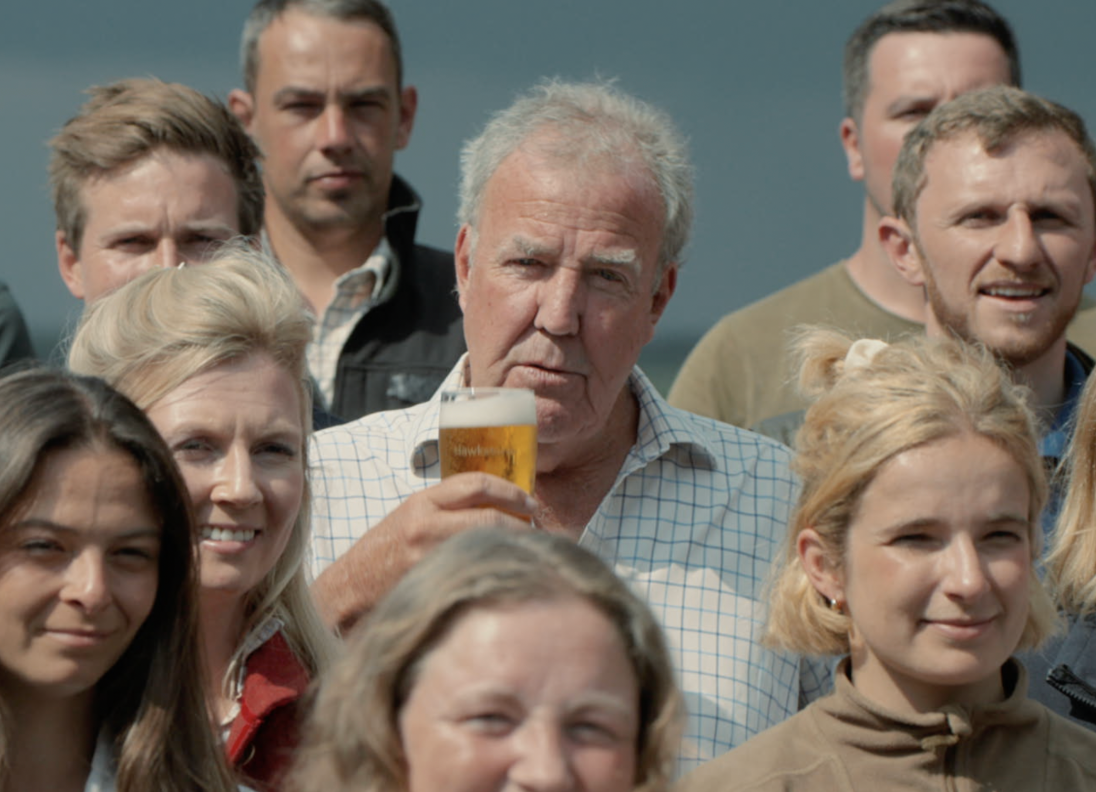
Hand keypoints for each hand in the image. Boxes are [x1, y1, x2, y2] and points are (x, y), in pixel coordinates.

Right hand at [313, 473, 536, 633]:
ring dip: (515, 547)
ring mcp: (429, 555)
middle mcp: (426, 525)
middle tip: (536, 529)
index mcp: (421, 503)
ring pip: (488, 543)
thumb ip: (446, 510)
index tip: (529, 500)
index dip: (510, 490)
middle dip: (521, 522)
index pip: (476, 484)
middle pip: (490, 515)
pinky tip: (508, 572)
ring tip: (528, 551)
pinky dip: (497, 568)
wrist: (348, 592)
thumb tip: (495, 508)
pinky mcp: (432, 582)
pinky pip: (476, 570)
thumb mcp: (410, 519)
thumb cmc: (381, 556)